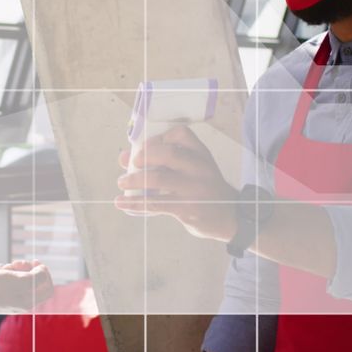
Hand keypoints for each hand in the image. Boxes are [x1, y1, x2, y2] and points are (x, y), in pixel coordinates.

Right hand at [0, 260, 53, 313]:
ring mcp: (8, 297)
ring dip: (13, 267)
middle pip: (33, 281)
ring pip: (19, 277)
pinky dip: (4, 271)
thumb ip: (36, 276)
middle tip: (18, 263)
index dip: (45, 273)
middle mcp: (20, 302)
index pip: (48, 288)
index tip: (36, 263)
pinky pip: (7, 279)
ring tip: (4, 267)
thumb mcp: (19, 280)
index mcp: (28, 302)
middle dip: (27, 268)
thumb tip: (42, 271)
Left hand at [114, 125, 236, 239]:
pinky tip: (122, 203)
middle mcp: (199, 168)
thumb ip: (162, 162)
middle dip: (143, 156)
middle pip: (167, 153)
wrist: (229, 217)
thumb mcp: (192, 170)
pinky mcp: (187, 208)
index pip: (180, 134)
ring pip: (158, 179)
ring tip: (121, 183)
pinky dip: (134, 203)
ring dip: (134, 180)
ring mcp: (194, 189)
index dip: (158, 138)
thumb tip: (123, 158)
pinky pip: (155, 204)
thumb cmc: (204, 189)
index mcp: (201, 154)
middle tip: (132, 164)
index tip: (145, 147)